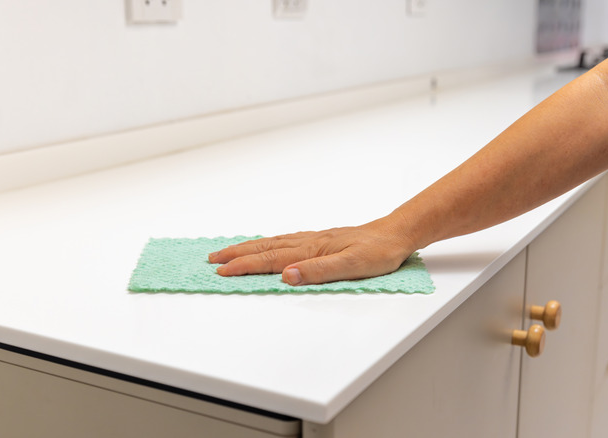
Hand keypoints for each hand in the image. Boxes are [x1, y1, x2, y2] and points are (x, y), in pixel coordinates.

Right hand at [208, 216, 416, 285]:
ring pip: (272, 243)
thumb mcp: (352, 266)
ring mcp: (312, 240)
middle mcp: (308, 242)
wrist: (395, 234)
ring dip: (247, 248)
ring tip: (228, 252)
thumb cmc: (377, 252)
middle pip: (265, 248)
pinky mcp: (319, 240)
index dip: (245, 266)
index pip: (271, 259)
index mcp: (312, 249)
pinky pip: (283, 240)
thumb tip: (287, 276)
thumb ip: (319, 272)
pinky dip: (266, 243)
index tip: (223, 272)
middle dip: (237, 254)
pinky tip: (264, 245)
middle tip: (212, 260)